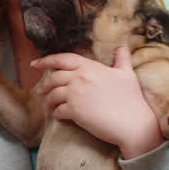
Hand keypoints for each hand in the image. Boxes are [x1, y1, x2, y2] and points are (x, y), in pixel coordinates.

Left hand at [32, 47, 163, 158]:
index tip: (34, 64)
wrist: (133, 123)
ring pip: (53, 95)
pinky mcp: (74, 111)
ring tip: (52, 106)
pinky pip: (58, 112)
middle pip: (53, 78)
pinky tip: (61, 117)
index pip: (63, 59)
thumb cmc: (132, 99)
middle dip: (44, 85)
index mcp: (90, 67)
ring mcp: (76, 94)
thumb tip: (123, 47)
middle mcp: (80, 78)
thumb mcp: (127, 74)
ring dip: (50, 102)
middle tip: (41, 91)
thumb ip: (122, 59)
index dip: (46, 60)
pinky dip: (57, 115)